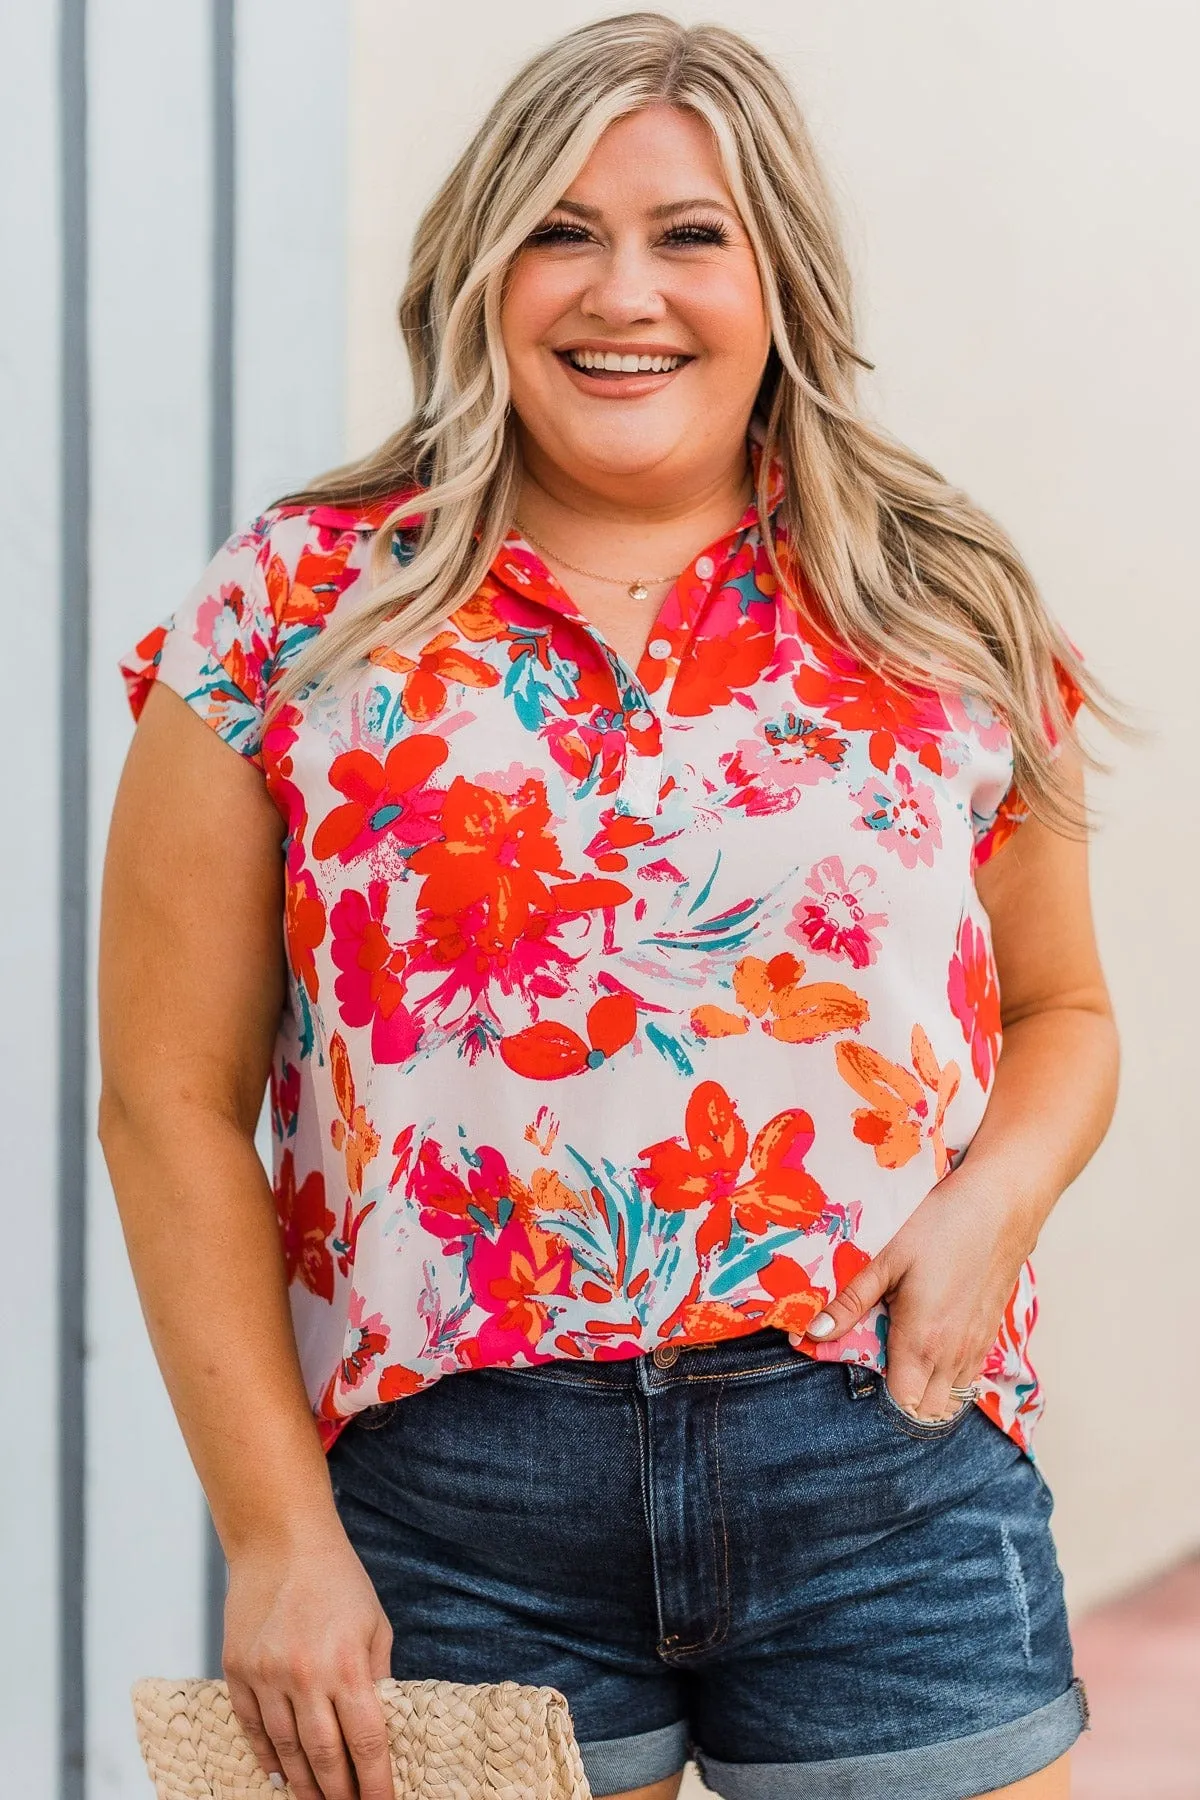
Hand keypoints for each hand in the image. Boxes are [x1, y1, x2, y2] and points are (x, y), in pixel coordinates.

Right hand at [223, 1520, 394, 1799]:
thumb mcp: (375, 1623)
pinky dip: (267, 1756)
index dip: (376, 1784)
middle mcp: (305, 1677)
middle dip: (339, 1795)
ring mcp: (266, 1676)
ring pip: (286, 1751)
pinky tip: (280, 1776)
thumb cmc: (338, 1579)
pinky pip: (252, 1727)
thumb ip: (377, 1675)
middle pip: (325, 1758)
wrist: (280, 1540)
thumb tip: (377, 1724)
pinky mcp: (237, 1670)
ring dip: (303, 1785)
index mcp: (348, 1665)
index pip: (367, 1743)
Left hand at [794, 1167, 1041, 1421]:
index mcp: (922, 1341)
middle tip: (879, 1367)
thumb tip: (812, 1333)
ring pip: (952, 1399)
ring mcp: (976, 1348)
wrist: (999, 1207)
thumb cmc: (939, 1227)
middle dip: (903, 1402)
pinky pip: (969, 1379)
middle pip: (928, 1411)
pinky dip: (949, 1378)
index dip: (880, 1399)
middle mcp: (952, 1355)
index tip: (863, 1374)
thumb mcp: (885, 1260)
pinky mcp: (990, 1335)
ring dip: (928, 1393)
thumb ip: (850, 1303)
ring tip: (904, 1360)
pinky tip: (932, 1348)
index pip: (902, 1404)